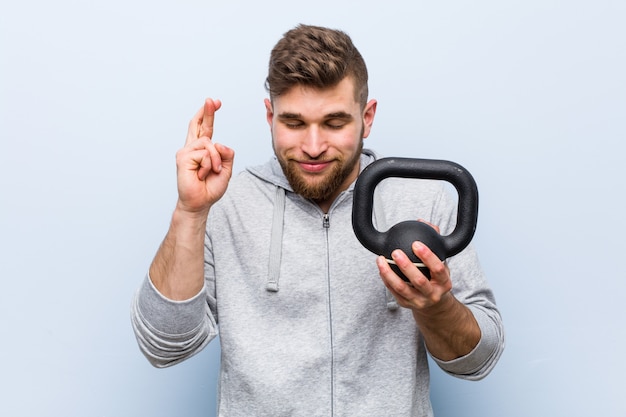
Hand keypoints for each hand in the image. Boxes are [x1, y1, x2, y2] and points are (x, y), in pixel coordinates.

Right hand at [175, 98, 234, 213]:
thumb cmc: (210, 188)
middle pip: (198, 125)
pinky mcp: (183, 157)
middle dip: (207, 112)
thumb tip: (219, 143)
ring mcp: (186, 151)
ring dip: (216, 160)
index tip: (214, 102)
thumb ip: (226, 154)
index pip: (205, 129)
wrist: (199, 203)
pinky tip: (201, 174)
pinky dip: (209, 164)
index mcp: (202, 150)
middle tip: (211, 100)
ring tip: (211, 172)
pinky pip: (205, 153)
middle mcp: (192, 148)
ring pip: (210, 144)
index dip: (208, 115)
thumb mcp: (226, 169)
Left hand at [376, 222, 452, 311]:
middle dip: (406, 266)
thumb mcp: (442, 263)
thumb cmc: (436, 278)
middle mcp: (433, 294)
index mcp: (444, 282)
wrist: (434, 304)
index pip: (438, 268)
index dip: (427, 256)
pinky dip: (386, 279)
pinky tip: (381, 268)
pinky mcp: (406, 305)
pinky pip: (394, 292)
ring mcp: (419, 301)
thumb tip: (423, 222)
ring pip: (402, 288)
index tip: (416, 244)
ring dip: (389, 273)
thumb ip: (435, 242)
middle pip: (419, 281)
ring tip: (381, 259)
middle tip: (395, 252)